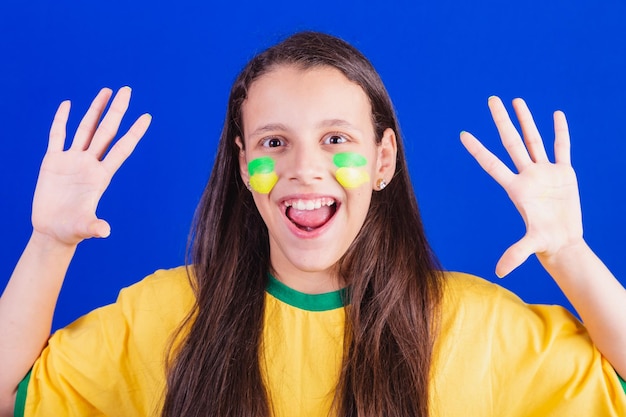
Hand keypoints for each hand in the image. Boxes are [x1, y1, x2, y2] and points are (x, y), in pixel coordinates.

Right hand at [31, 87, 151, 245]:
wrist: (54, 231)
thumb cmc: (72, 230)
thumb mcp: (84, 227)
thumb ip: (94, 226)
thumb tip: (104, 231)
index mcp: (101, 176)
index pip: (122, 148)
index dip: (134, 132)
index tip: (147, 116)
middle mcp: (89, 164)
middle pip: (106, 131)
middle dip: (117, 110)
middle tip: (127, 89)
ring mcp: (72, 161)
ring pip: (85, 128)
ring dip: (95, 110)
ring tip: (106, 91)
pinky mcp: (53, 162)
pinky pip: (57, 136)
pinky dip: (61, 120)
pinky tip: (68, 104)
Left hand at [460, 96, 581, 276]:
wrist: (563, 242)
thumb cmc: (544, 243)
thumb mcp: (530, 246)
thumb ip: (515, 254)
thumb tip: (500, 271)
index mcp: (516, 188)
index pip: (492, 164)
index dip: (478, 149)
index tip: (463, 134)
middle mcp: (528, 176)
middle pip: (512, 142)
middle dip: (502, 121)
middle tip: (491, 100)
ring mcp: (545, 172)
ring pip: (534, 140)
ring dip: (526, 120)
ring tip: (515, 100)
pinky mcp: (564, 174)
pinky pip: (562, 148)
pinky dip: (560, 133)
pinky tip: (556, 115)